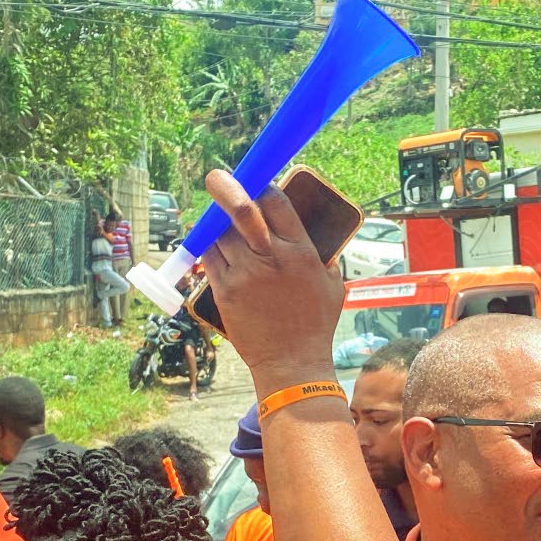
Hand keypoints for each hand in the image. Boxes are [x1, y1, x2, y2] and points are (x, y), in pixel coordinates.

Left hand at [201, 170, 342, 389]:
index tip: (256, 184)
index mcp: (300, 251)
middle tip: (216, 176)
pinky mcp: (225, 291)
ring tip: (218, 222)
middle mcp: (271, 257)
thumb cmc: (316, 326)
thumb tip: (307, 235)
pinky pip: (208, 257)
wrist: (292, 364)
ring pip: (219, 232)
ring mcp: (244, 274)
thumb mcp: (332, 284)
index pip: (276, 202)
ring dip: (216, 222)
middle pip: (240, 208)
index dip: (263, 187)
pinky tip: (210, 243)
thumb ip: (321, 256)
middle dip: (225, 185)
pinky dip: (207, 245)